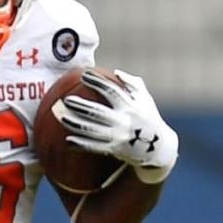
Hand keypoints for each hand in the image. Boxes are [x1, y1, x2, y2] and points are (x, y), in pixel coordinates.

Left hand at [53, 69, 178, 183]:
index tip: (84, 74)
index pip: (111, 90)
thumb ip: (133, 84)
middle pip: (98, 112)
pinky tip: (68, 141)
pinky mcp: (115, 150)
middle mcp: (124, 121)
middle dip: (81, 106)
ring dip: (76, 124)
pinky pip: (95, 147)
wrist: (160, 149)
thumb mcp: (146, 100)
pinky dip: (81, 144)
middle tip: (66, 100)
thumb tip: (117, 72)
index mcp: (130, 106)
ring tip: (61, 117)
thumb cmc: (150, 119)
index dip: (97, 82)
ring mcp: (119, 137)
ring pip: (93, 131)